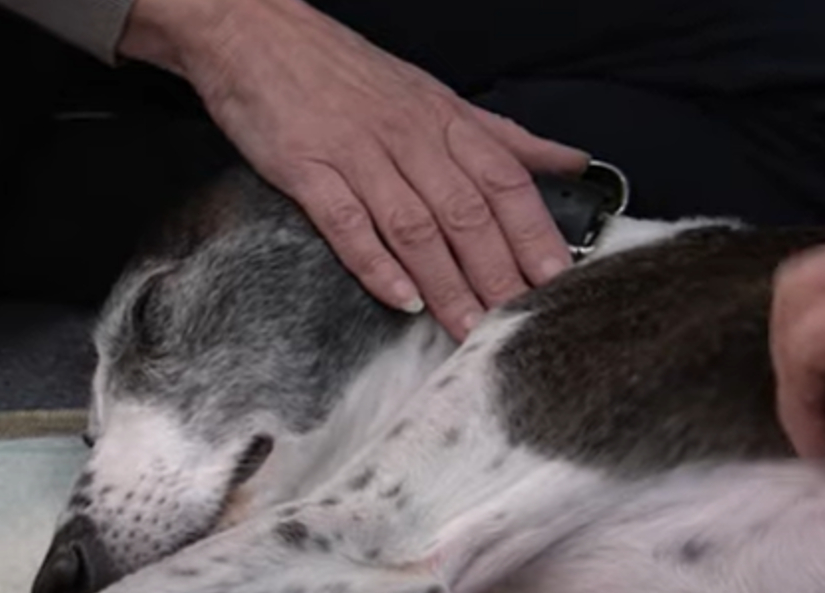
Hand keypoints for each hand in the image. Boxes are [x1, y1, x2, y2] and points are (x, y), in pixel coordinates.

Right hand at [121, 0, 588, 339]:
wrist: (254, 33)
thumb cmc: (345, 71)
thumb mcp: (433, 94)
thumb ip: (502, 136)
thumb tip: (570, 161)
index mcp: (445, 119)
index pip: (505, 180)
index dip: (534, 233)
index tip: (557, 281)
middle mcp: (409, 136)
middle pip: (467, 212)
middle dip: (497, 274)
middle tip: (517, 324)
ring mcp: (357, 153)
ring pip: (415, 226)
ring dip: (446, 283)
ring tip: (468, 328)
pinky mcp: (307, 168)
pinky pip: (347, 222)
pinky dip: (376, 264)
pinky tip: (400, 300)